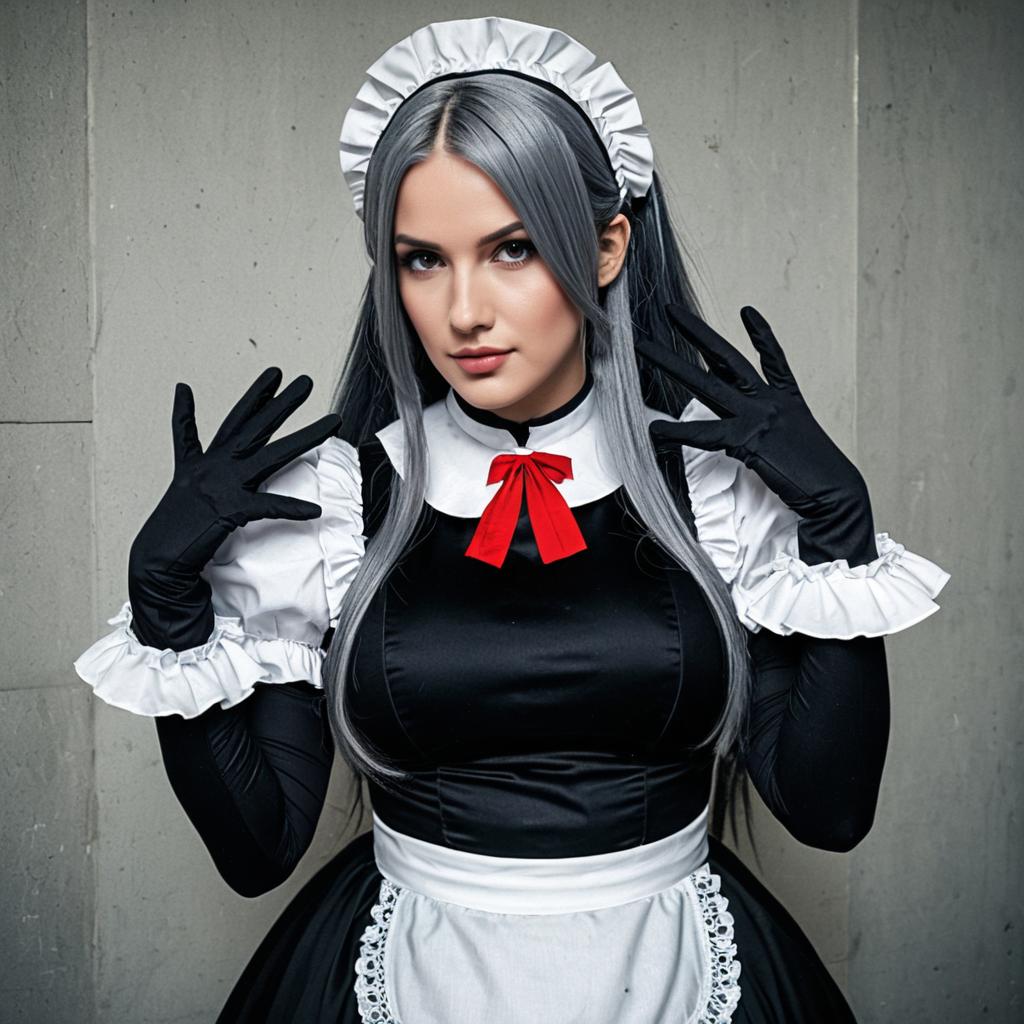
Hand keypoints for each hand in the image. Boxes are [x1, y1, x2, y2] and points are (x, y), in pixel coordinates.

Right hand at [128, 368, 341, 649]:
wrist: (155, 560)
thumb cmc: (176, 529)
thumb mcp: (183, 485)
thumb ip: (192, 455)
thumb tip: (188, 431)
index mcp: (205, 461)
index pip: (234, 421)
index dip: (255, 396)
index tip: (274, 375)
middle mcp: (214, 466)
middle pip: (255, 427)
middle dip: (282, 402)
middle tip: (306, 381)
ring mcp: (221, 486)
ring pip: (272, 455)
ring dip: (306, 437)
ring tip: (333, 422)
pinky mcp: (227, 511)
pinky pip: (267, 507)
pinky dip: (291, 508)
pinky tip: (315, 509)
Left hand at [636, 305, 876, 562]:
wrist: (835, 492)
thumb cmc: (817, 478)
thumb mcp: (798, 446)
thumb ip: (774, 435)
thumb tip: (750, 440)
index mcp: (787, 400)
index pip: (771, 359)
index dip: (759, 333)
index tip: (747, 310)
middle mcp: (769, 401)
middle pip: (725, 358)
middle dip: (696, 332)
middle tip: (670, 310)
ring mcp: (757, 416)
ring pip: (705, 383)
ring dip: (672, 363)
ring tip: (643, 348)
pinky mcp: (747, 440)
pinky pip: (704, 434)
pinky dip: (677, 433)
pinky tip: (653, 429)